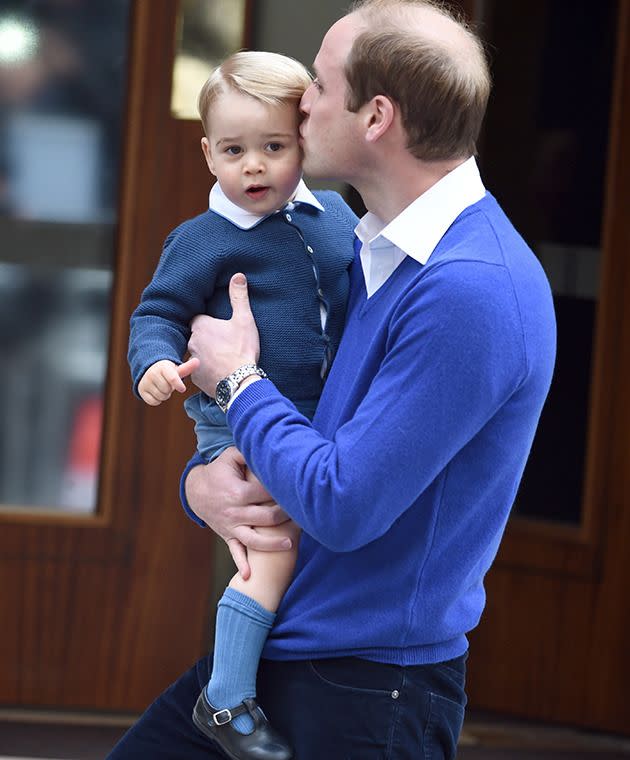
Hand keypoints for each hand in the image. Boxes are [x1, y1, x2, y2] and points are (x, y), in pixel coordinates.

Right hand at [138, 357, 199, 405]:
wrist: (149, 370)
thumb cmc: (167, 371)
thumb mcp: (176, 368)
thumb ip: (187, 367)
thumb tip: (198, 361)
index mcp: (163, 367)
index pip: (171, 377)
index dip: (177, 384)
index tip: (182, 389)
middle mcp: (152, 374)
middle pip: (167, 390)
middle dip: (170, 389)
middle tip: (168, 384)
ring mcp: (145, 382)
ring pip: (160, 396)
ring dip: (164, 395)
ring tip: (162, 387)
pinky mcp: (141, 390)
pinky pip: (153, 401)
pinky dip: (157, 400)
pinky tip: (157, 392)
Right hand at [185, 447, 292, 577]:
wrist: (196, 491)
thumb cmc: (219, 471)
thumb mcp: (231, 456)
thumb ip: (248, 451)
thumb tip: (268, 445)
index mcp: (237, 492)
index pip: (266, 494)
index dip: (283, 492)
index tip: (298, 490)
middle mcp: (234, 512)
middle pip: (266, 517)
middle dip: (285, 517)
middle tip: (303, 514)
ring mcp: (231, 526)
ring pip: (253, 539)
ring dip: (272, 543)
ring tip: (290, 543)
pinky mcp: (228, 536)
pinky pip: (235, 551)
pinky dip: (241, 564)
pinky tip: (249, 576)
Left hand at [188, 273, 259, 396]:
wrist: (239, 381)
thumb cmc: (241, 349)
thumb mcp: (244, 320)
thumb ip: (239, 297)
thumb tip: (238, 275)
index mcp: (201, 326)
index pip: (198, 319)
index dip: (208, 322)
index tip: (219, 326)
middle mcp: (192, 342)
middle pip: (197, 337)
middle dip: (207, 338)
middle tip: (223, 342)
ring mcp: (193, 361)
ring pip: (197, 354)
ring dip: (206, 355)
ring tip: (223, 358)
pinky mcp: (196, 377)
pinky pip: (199, 371)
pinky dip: (208, 371)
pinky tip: (220, 372)